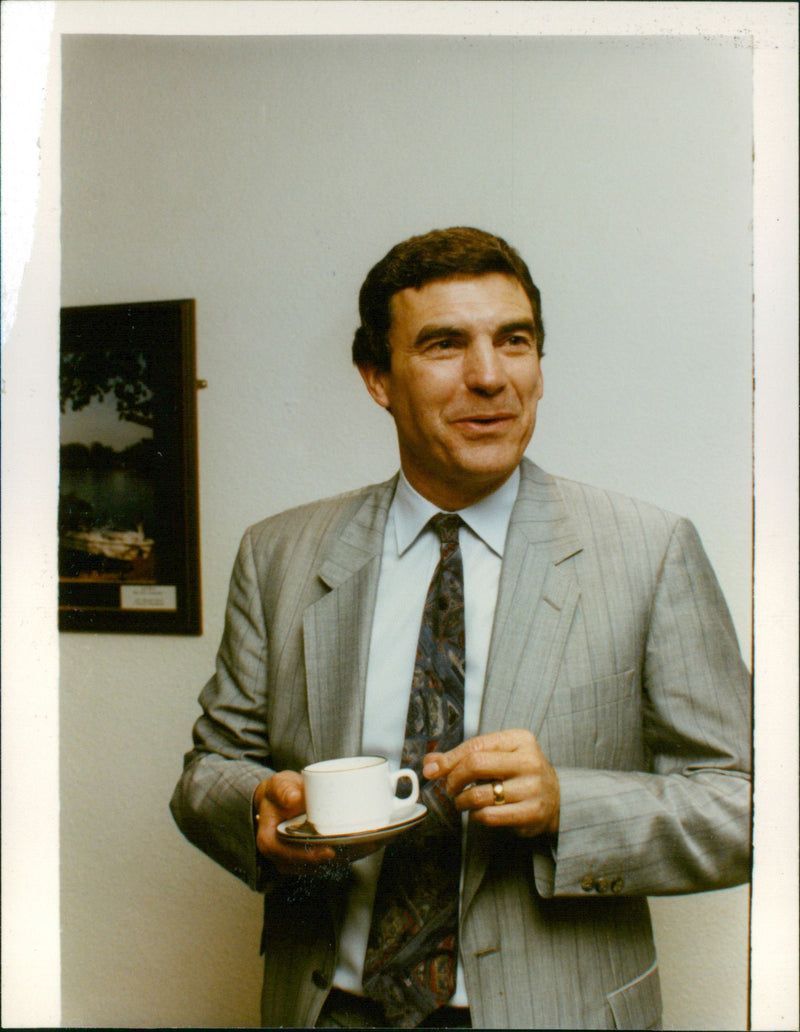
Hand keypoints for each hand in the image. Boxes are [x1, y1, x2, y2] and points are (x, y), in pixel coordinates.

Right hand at [253, 770, 339, 874]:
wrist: (281, 796)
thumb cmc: (279, 791)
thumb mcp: (279, 785)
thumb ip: (284, 789)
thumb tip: (294, 798)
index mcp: (268, 838)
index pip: (284, 854)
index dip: (305, 856)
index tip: (328, 851)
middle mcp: (277, 854)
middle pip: (301, 866)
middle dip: (325, 862)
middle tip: (349, 851)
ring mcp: (289, 859)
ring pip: (311, 869)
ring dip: (331, 864)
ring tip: (353, 851)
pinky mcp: (302, 858)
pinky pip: (317, 866)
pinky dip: (333, 861)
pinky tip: (349, 852)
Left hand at [422, 729, 559, 837]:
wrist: (557, 798)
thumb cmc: (518, 772)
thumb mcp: (497, 755)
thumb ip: (463, 756)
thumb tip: (430, 764)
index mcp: (520, 739)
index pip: (474, 746)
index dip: (449, 760)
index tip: (433, 770)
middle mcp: (529, 761)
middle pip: (475, 765)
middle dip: (454, 779)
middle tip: (451, 788)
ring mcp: (533, 789)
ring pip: (479, 795)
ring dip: (462, 801)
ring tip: (463, 801)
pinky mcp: (532, 814)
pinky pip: (489, 816)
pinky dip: (476, 816)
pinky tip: (480, 812)